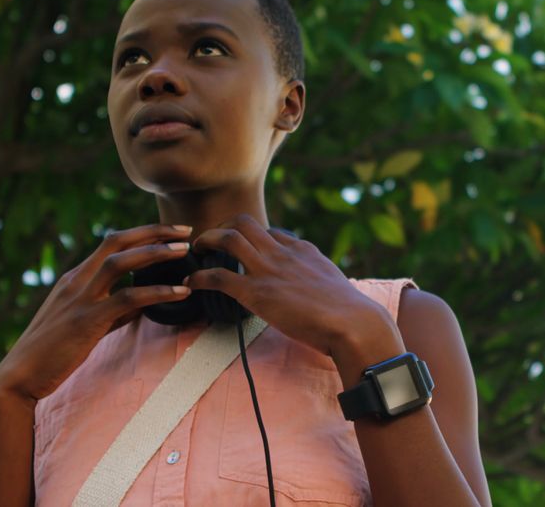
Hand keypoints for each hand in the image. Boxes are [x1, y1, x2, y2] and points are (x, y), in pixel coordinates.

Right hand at [0, 224, 196, 401]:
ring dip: (155, 252)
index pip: (111, 243)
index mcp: (75, 277)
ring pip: (120, 262)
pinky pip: (127, 298)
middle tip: (185, 231)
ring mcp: (80, 298)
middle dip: (153, 231)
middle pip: (117, 241)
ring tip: (184, 251)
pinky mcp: (86, 320)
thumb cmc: (53, 352)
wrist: (19, 377)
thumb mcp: (86, 322)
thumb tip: (144, 303)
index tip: (171, 233)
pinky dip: (158, 292)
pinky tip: (181, 293)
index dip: (143, 234)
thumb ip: (113, 309)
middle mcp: (76, 280)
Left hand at [183, 214, 391, 356]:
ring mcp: (268, 270)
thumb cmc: (348, 311)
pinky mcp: (256, 293)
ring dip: (206, 241)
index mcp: (301, 249)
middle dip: (222, 227)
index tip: (241, 248)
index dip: (252, 238)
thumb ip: (315, 277)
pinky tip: (192, 284)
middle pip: (244, 222)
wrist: (352, 322)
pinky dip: (200, 277)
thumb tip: (312, 289)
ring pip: (228, 238)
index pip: (271, 231)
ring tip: (195, 251)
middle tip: (210, 241)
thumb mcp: (331, 281)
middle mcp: (282, 252)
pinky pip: (218, 276)